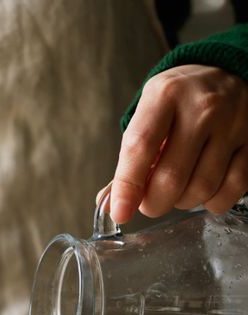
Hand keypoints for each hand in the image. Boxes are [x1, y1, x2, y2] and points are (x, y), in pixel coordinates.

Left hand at [108, 65, 247, 223]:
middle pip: (171, 178)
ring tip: (178, 188)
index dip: (128, 187)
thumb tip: (110, 205)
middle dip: (154, 203)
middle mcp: (202, 107)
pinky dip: (212, 201)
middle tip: (151, 200)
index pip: (140, 148)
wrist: (225, 73)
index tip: (120, 213)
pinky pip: (231, 190)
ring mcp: (233, 123)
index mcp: (165, 96)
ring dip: (182, 202)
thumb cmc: (177, 104)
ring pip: (201, 189)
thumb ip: (128, 162)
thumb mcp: (147, 117)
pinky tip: (204, 189)